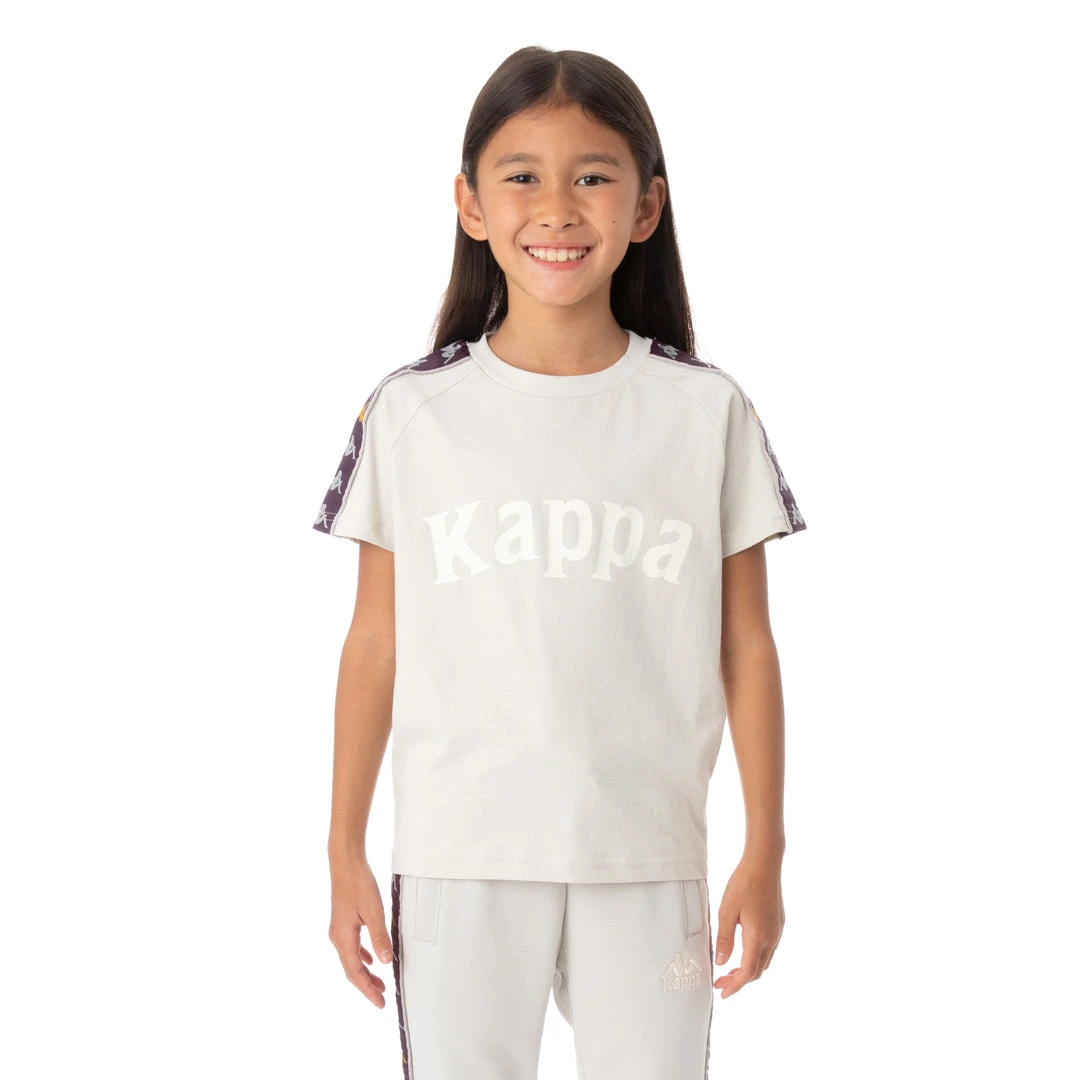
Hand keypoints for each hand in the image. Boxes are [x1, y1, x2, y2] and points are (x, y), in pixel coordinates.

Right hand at [328, 851, 394, 1008]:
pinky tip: (370, 960)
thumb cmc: (358, 884)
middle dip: (366, 986)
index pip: (355, 972)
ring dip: (365, 973)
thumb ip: (379, 937)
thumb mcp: (374, 911)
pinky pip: (352, 947)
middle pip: (352, 969)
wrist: (345, 863)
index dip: (367, 989)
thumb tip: (385, 962)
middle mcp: (337, 937)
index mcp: (343, 938)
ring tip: (379, 984)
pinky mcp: (343, 922)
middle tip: (381, 999)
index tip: (379, 1003)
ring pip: (352, 959)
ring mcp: (339, 930)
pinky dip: (361, 957)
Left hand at [713, 853, 784, 998]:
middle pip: (757, 970)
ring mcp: (777, 931)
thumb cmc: (744, 883)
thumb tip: (721, 962)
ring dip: (748, 969)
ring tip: (729, 970)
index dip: (735, 986)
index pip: (747, 972)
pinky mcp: (778, 923)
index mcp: (758, 937)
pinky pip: (768, 949)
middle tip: (721, 983)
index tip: (723, 993)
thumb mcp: (727, 910)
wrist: (765, 862)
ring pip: (764, 960)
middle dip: (739, 981)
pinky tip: (743, 951)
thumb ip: (724, 939)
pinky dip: (755, 957)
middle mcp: (772, 938)